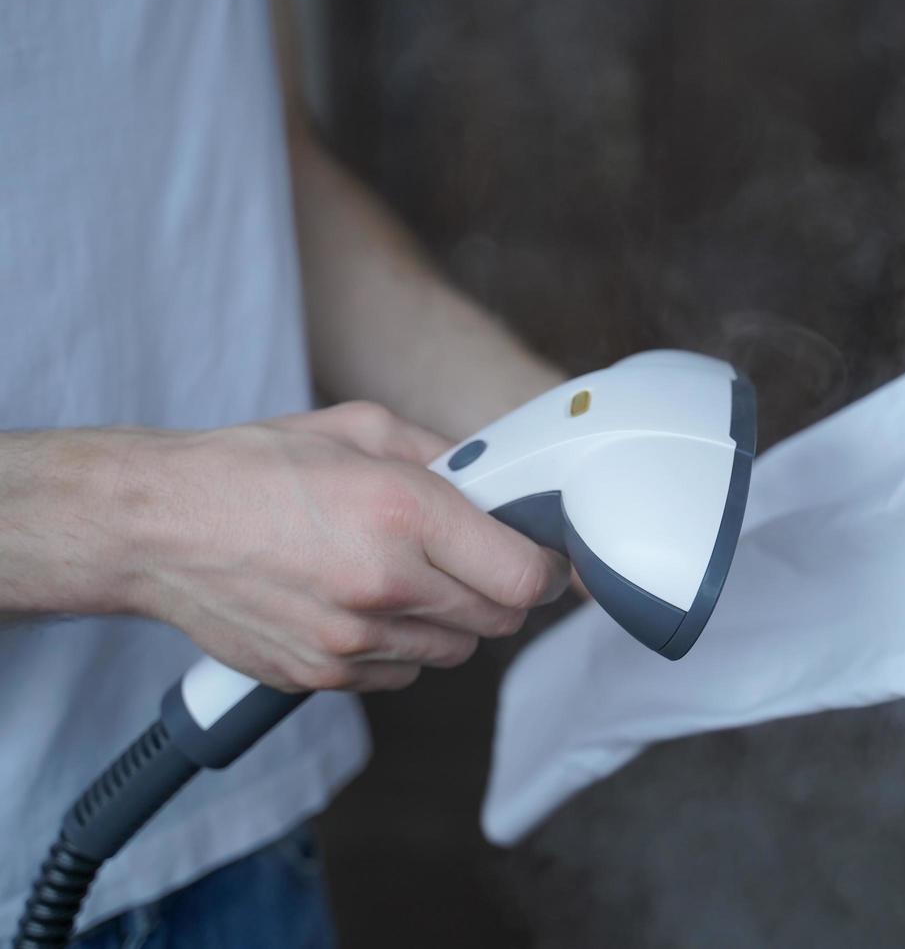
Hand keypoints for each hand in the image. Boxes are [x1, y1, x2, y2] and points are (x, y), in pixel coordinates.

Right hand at [116, 402, 567, 691]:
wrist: (156, 527)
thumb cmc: (253, 469)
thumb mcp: (361, 428)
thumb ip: (445, 457)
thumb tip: (501, 483)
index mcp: (403, 514)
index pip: (526, 577)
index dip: (546, 569)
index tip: (541, 556)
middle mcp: (384, 585)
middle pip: (500, 621)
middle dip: (499, 590)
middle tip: (472, 558)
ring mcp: (352, 642)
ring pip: (455, 652)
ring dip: (449, 620)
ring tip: (403, 576)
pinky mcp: (324, 677)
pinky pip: (403, 676)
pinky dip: (401, 648)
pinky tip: (364, 606)